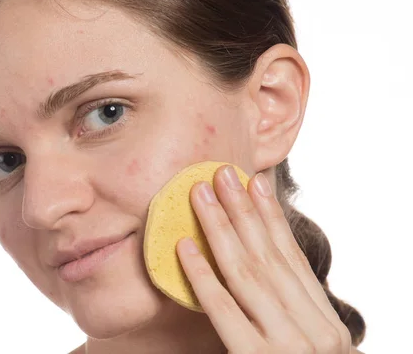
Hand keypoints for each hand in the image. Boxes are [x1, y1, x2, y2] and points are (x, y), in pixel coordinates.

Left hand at [176, 165, 352, 352]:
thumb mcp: (306, 344)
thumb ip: (288, 312)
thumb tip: (258, 262)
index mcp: (326, 322)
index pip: (293, 258)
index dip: (272, 217)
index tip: (254, 183)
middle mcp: (315, 331)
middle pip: (269, 257)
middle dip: (243, 210)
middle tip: (222, 174)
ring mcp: (288, 345)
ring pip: (246, 273)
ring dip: (219, 227)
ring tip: (200, 195)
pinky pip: (223, 308)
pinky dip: (202, 274)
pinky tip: (184, 247)